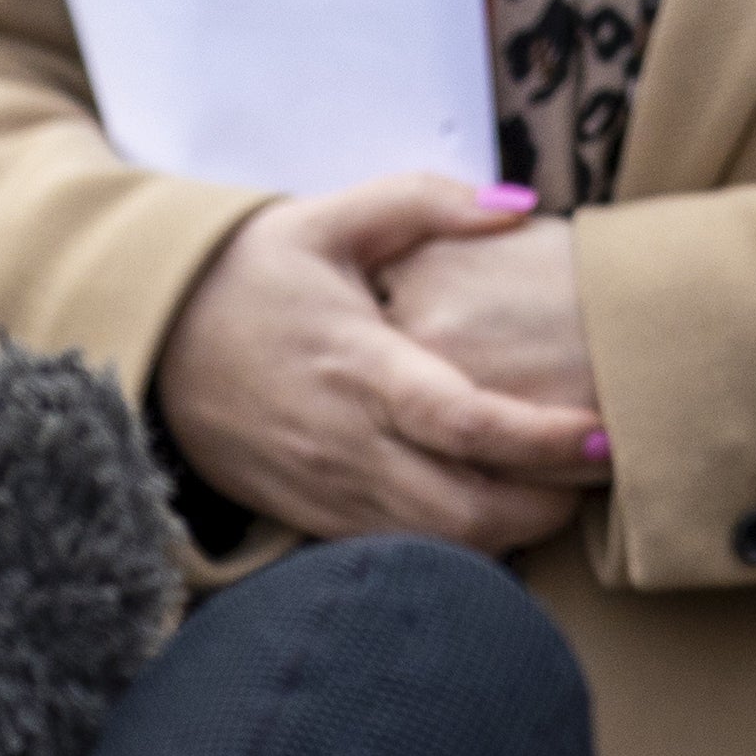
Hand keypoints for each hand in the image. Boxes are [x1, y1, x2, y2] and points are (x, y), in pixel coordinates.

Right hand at [153, 175, 610, 554]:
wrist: (151, 338)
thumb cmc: (250, 271)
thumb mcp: (332, 218)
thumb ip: (429, 203)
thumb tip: (523, 206)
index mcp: (362, 369)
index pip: (470, 425)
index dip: (545, 441)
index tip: (605, 434)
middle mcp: (346, 445)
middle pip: (467, 512)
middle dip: (546, 505)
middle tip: (598, 471)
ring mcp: (325, 492)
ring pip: (436, 547)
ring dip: (507, 532)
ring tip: (558, 492)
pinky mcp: (307, 518)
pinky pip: (395, 552)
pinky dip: (453, 546)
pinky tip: (490, 509)